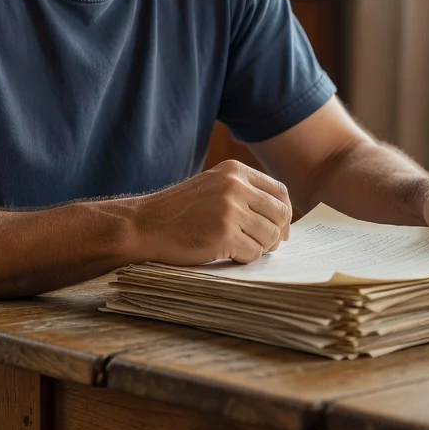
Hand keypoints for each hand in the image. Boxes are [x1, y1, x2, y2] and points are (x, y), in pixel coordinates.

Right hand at [130, 160, 292, 265]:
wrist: (145, 224)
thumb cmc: (178, 211)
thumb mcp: (213, 187)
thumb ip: (244, 193)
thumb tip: (282, 220)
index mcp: (235, 171)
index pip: (279, 192)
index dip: (283, 214)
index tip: (278, 229)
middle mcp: (235, 186)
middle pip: (281, 214)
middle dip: (276, 234)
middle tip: (262, 245)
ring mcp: (230, 210)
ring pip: (270, 236)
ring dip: (259, 248)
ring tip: (238, 248)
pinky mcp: (224, 234)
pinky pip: (254, 253)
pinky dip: (244, 259)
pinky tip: (226, 254)